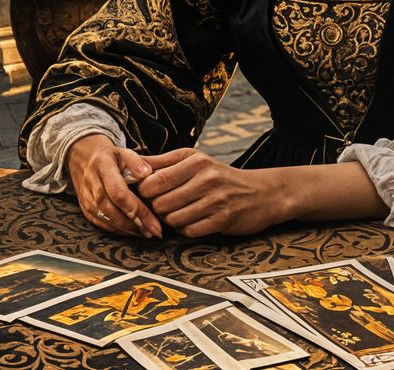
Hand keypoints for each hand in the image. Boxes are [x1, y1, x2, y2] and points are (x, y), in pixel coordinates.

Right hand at [66, 133, 161, 237]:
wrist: (82, 157)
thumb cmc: (108, 156)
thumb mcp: (123, 152)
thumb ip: (137, 162)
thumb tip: (149, 173)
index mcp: (103, 167)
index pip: (120, 193)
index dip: (137, 210)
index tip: (154, 222)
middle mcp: (92, 184)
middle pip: (112, 209)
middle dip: (134, 224)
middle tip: (153, 231)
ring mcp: (86, 197)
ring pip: (105, 219)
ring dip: (126, 229)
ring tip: (145, 232)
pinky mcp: (84, 206)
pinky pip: (99, 222)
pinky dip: (115, 229)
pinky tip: (130, 231)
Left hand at [135, 148, 289, 236]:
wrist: (261, 193)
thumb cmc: (220, 177)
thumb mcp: (195, 161)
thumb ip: (163, 162)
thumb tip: (132, 164)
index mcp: (195, 161)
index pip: (154, 180)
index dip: (144, 192)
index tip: (148, 195)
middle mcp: (206, 178)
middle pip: (161, 202)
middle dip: (157, 209)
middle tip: (164, 208)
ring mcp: (216, 199)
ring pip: (173, 219)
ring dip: (172, 221)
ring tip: (179, 214)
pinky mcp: (223, 219)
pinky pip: (190, 231)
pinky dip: (187, 230)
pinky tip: (193, 222)